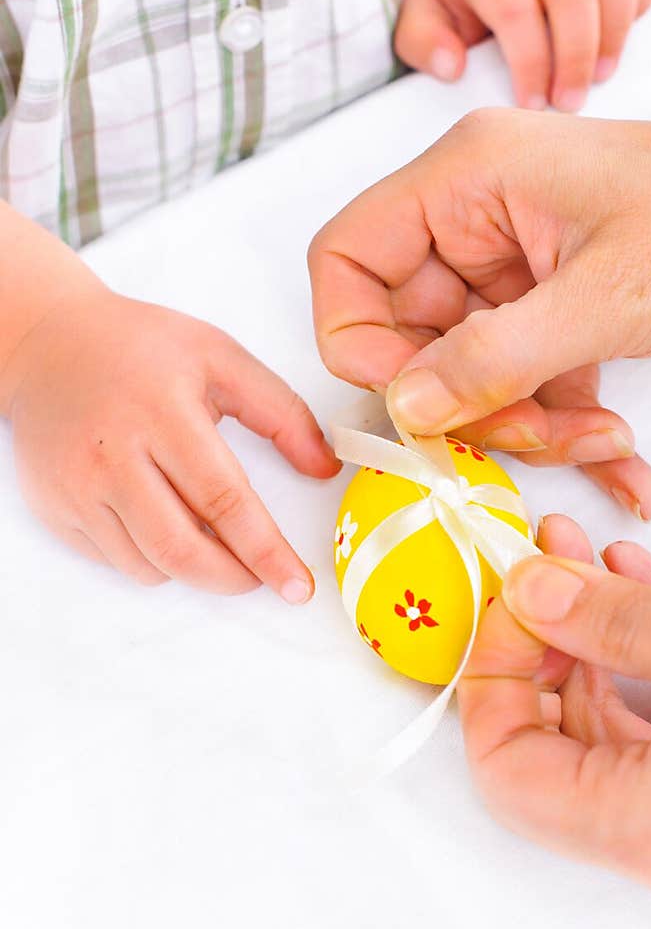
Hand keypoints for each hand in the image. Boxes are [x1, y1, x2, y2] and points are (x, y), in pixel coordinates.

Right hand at [6, 289, 339, 595]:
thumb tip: (325, 468)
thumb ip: (281, 413)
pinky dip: (151, 558)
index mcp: (163, 412)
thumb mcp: (221, 358)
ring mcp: (78, 487)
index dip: (266, 552)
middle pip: (183, 550)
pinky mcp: (55, 508)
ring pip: (150, 566)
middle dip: (234, 578)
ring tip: (210, 535)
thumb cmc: (139, 347)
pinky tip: (161, 519)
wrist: (47, 343)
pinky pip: (115, 560)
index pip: (224, 500)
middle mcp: (114, 455)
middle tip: (262, 577)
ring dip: (194, 568)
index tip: (296, 585)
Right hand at [310, 88, 650, 516]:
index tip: (416, 402)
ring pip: (472, 371)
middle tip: (534, 433)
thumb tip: (403, 403)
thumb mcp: (607, 296)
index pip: (348, 260)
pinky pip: (531, 381)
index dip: (360, 342)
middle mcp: (480, 219)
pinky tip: (624, 468)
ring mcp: (520, 268)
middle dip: (468, 403)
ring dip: (528, 425)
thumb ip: (494, 354)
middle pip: (410, 333)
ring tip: (605, 445)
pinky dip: (567, 427)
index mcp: (469, 180)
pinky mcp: (562, 309)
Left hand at [396, 0, 650, 111]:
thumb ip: (422, 42)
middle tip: (570, 104)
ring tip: (602, 77)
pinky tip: (623, 38)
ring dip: (615, 32)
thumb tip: (452, 67)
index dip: (530, 64)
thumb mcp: (423, 13)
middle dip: (576, 57)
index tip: (533, 106)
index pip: (516, 11)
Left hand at [458, 514, 650, 906]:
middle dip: (534, 651)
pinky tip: (643, 586)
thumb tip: (528, 599)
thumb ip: (617, 627)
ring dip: (587, 642)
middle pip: (554, 755)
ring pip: (609, 731)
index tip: (502, 604)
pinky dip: (645, 656)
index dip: (489, 685)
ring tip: (584, 558)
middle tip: (537, 565)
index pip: (510, 778)